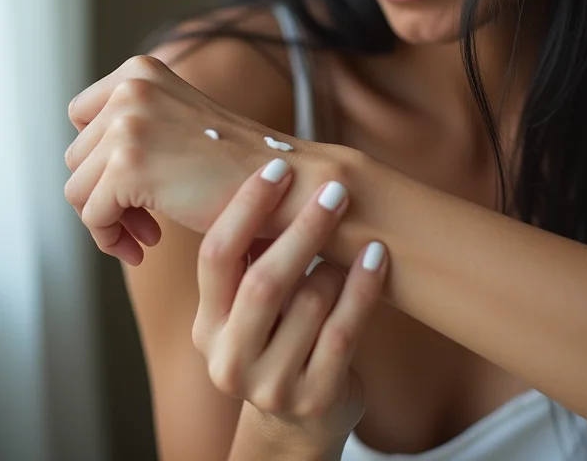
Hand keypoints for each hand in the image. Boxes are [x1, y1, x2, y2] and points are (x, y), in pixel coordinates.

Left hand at [64, 55, 349, 264]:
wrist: (285, 183)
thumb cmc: (236, 165)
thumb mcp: (179, 123)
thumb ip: (134, 125)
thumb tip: (80, 163)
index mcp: (142, 70)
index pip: (81, 116)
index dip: (99, 157)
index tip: (129, 186)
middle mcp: (130, 87)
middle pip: (77, 156)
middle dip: (105, 194)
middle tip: (144, 221)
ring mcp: (128, 123)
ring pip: (78, 189)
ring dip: (109, 220)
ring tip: (146, 234)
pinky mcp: (128, 165)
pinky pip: (92, 215)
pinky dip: (111, 238)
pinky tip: (145, 247)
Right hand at [193, 158, 387, 456]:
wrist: (297, 418)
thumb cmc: (277, 336)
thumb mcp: (250, 304)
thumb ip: (254, 255)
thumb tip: (275, 168)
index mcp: (207, 325)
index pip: (216, 257)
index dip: (245, 208)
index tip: (277, 168)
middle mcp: (229, 359)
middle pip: (264, 282)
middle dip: (303, 229)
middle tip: (334, 190)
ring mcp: (271, 385)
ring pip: (309, 304)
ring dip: (337, 262)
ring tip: (357, 239)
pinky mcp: (315, 398)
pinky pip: (345, 332)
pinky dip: (363, 288)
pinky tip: (379, 257)